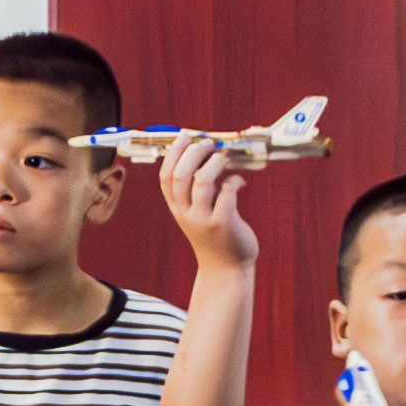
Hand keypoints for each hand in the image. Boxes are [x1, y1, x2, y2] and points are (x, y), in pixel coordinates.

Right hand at [157, 138, 261, 271]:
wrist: (225, 269)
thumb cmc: (215, 236)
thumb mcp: (196, 214)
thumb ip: (196, 191)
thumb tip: (206, 157)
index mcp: (177, 209)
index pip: (166, 177)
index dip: (173, 153)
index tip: (184, 136)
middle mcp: (186, 214)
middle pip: (180, 176)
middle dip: (192, 153)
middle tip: (206, 143)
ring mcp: (203, 219)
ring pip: (201, 182)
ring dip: (213, 163)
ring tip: (223, 156)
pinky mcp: (223, 223)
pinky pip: (227, 193)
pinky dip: (233, 181)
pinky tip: (239, 182)